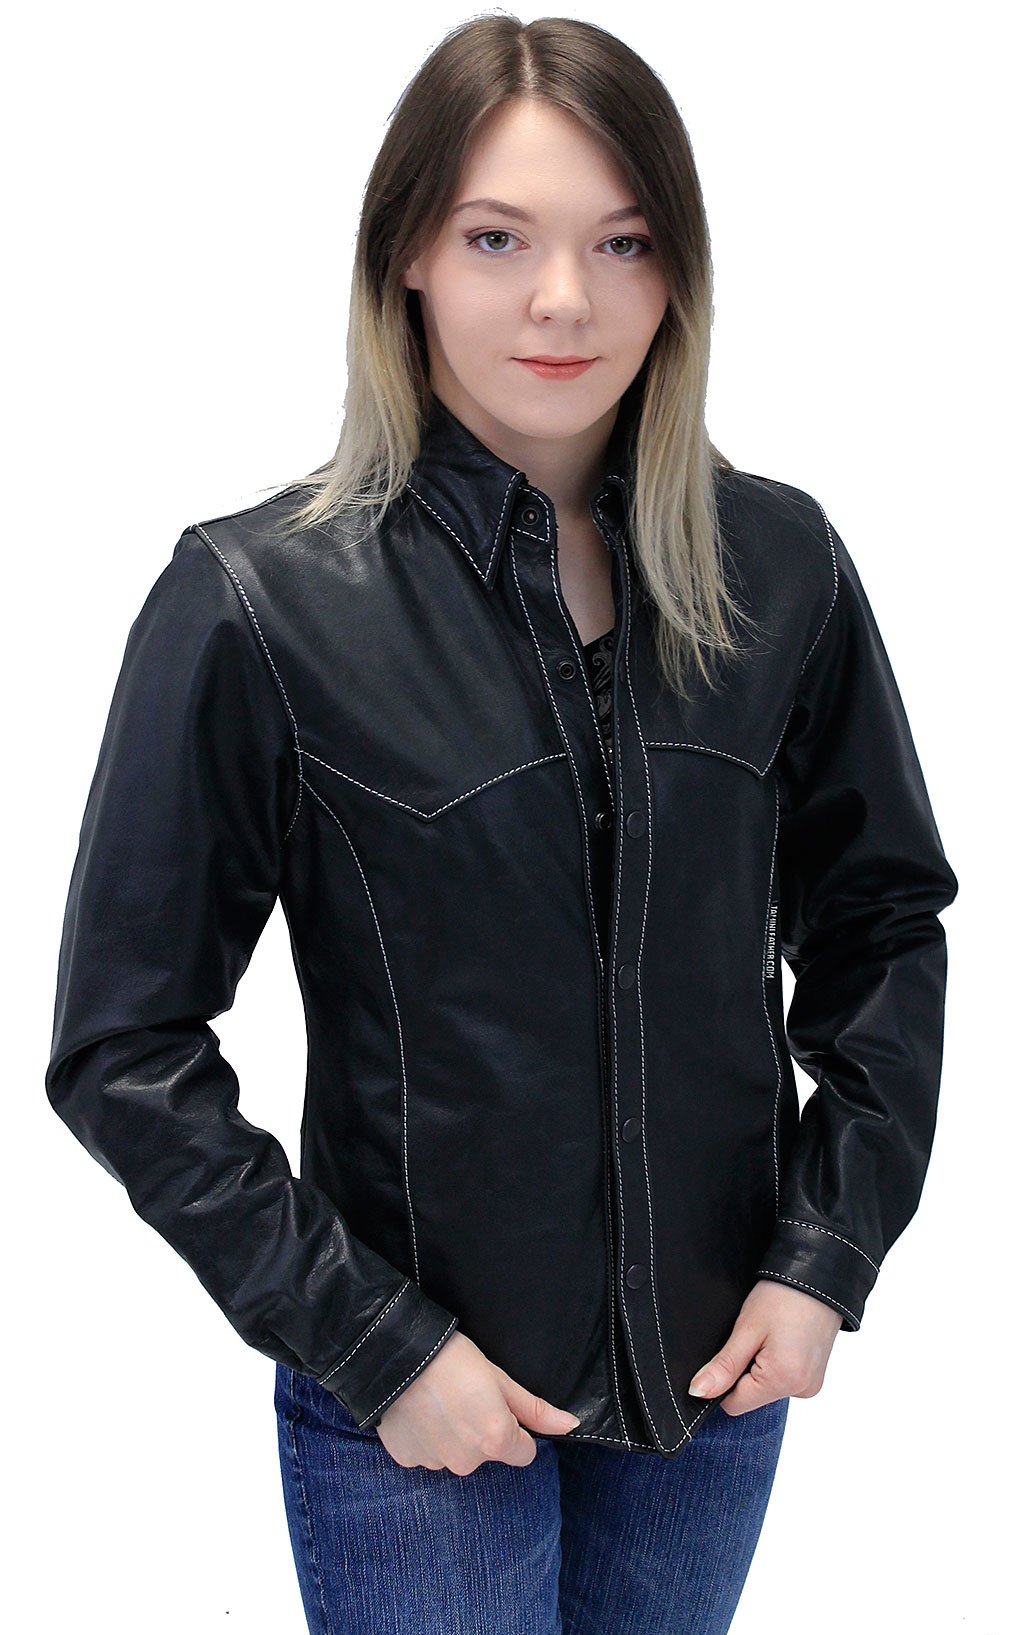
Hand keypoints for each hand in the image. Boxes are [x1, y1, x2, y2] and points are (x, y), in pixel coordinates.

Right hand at [375, 1330, 579, 1473]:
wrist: (397, 1354)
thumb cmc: (453, 1359)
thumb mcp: (501, 1378)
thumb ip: (535, 1410)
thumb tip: (570, 1425)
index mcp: (496, 1441)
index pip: (524, 1453)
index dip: (516, 1429)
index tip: (499, 1406)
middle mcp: (467, 1462)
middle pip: (487, 1454)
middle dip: (482, 1431)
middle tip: (465, 1397)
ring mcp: (434, 1464)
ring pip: (456, 1454)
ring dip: (452, 1435)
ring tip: (439, 1402)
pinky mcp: (407, 1460)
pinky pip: (426, 1454)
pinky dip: (426, 1437)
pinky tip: (419, 1411)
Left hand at [688, 1278, 843, 1415]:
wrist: (818, 1277)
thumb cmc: (784, 1296)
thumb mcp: (747, 1329)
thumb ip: (723, 1366)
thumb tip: (699, 1392)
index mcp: (783, 1381)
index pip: (735, 1405)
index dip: (724, 1381)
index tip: (731, 1352)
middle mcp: (801, 1390)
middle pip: (752, 1397)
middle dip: (744, 1371)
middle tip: (754, 1338)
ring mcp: (810, 1385)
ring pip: (766, 1389)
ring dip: (760, 1368)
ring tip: (770, 1336)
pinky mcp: (814, 1377)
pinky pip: (783, 1381)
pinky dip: (776, 1365)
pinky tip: (780, 1341)